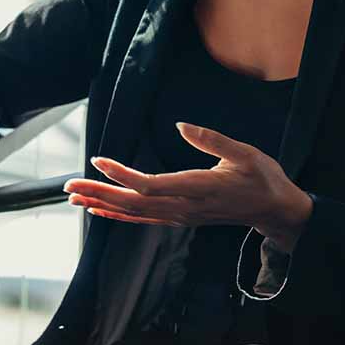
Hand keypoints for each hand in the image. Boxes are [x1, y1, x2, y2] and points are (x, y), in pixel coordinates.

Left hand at [63, 122, 312, 251]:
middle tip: (69, 185)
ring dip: (102, 204)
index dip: (121, 175)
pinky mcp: (180, 218)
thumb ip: (212, 140)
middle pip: (134, 203)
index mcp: (198, 188)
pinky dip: (118, 215)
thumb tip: (182, 126)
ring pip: (135, 213)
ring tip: (74, 197)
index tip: (99, 160)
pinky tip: (99, 212)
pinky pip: (143, 219)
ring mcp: (181, 216)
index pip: (151, 185)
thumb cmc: (262, 178)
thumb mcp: (245, 153)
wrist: (275, 210)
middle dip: (99, 194)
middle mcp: (185, 207)